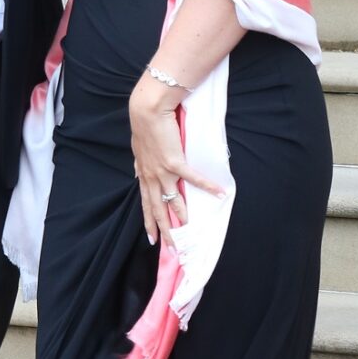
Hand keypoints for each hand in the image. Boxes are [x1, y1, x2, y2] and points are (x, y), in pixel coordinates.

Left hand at [128, 77, 222, 247]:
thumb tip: (138, 172)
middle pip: (157, 209)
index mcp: (144, 175)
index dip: (149, 222)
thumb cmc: (144, 127)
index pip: (146, 204)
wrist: (148, 111)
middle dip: (163, 230)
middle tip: (171, 247)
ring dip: (181, 217)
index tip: (151, 239)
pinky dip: (207, 186)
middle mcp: (151, 177)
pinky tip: (219, 193)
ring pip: (172, 201)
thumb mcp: (138, 150)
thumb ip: (140, 164)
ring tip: (189, 231)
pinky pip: (193, 178)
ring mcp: (163, 171)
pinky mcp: (174, 161)